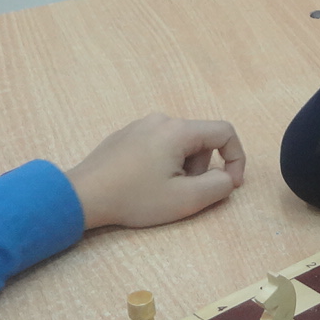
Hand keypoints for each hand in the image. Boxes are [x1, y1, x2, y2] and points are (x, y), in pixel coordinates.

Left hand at [65, 114, 245, 229]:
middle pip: (201, 140)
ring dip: (182, 167)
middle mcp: (160, 119)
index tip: (230, 185)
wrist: (83, 195)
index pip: (225, 132)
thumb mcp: (186, 200)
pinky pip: (158, 145)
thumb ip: (219, 186)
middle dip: (201, 168)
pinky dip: (162, 163)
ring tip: (160, 190)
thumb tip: (226, 177)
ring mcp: (140, 125)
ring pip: (180, 144)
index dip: (236, 159)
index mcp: (178, 130)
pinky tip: (142, 184)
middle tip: (183, 193)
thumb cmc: (134, 198)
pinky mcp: (126, 135)